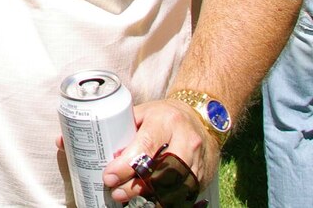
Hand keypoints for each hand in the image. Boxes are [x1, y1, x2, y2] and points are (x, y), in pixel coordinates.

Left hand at [101, 99, 220, 202]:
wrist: (199, 118)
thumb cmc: (165, 116)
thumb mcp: (144, 113)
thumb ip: (127, 131)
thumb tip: (109, 154)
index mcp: (166, 121)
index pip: (145, 146)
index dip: (126, 165)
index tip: (110, 176)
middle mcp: (186, 140)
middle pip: (161, 171)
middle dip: (136, 186)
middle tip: (117, 192)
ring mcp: (197, 160)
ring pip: (174, 186)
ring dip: (150, 196)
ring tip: (130, 199)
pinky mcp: (202, 175)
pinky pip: (184, 192)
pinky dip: (166, 199)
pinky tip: (151, 200)